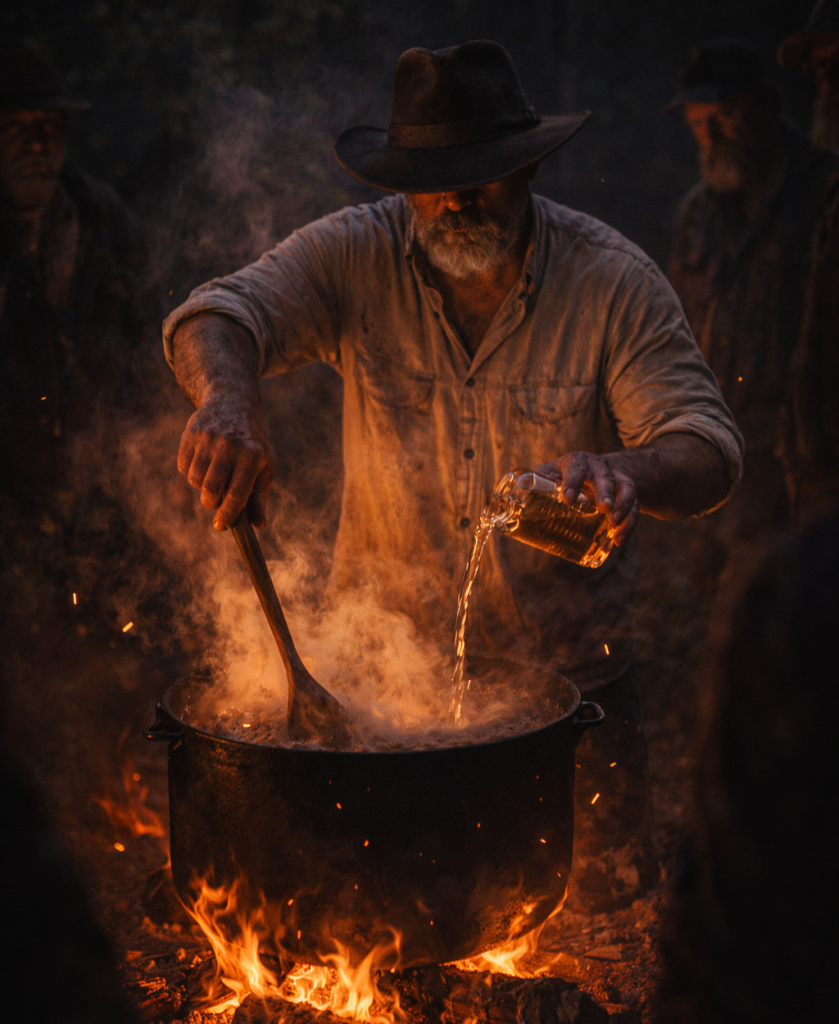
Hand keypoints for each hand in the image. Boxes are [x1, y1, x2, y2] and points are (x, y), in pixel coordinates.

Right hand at [177, 388, 272, 530]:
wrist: (232, 402)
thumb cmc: (251, 442)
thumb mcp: (263, 465)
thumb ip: (258, 496)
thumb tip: (258, 525)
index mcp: (252, 456)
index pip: (236, 494)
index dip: (227, 515)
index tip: (220, 526)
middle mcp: (230, 446)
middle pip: (212, 491)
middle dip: (211, 503)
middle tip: (215, 501)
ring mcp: (209, 439)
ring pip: (195, 481)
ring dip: (201, 486)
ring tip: (213, 474)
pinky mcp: (191, 433)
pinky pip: (183, 467)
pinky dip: (190, 471)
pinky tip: (202, 460)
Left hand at [534, 451, 639, 546]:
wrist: (592, 470)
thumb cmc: (561, 476)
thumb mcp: (547, 475)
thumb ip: (528, 485)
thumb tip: (495, 496)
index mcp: (574, 461)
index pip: (574, 466)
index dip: (572, 481)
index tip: (568, 499)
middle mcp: (597, 467)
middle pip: (604, 476)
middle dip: (604, 492)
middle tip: (603, 509)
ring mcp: (615, 478)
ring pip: (626, 488)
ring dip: (624, 506)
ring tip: (615, 526)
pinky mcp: (626, 493)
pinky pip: (635, 506)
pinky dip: (630, 523)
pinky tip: (619, 539)